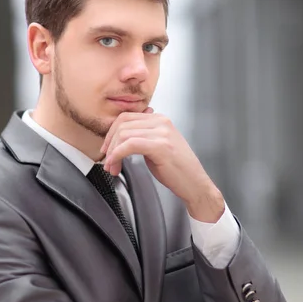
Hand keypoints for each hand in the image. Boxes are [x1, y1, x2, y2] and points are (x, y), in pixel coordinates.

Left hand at [101, 109, 224, 221]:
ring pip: (124, 134)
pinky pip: (130, 145)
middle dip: (109, 144)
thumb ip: (142, 137)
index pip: (126, 117)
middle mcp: (161, 122)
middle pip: (122, 124)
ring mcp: (162, 133)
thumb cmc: (177, 170)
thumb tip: (121, 137)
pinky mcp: (160, 146)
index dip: (111, 133)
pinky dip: (117, 155)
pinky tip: (115, 164)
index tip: (107, 149)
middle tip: (107, 161)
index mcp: (160, 120)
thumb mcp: (157, 147)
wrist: (195, 184)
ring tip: (112, 167)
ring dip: (112, 153)